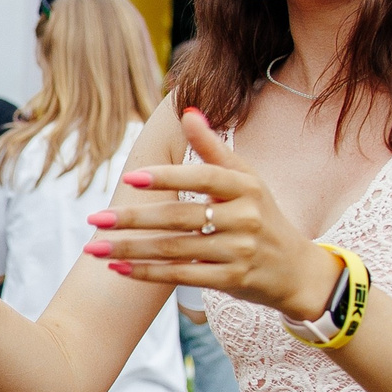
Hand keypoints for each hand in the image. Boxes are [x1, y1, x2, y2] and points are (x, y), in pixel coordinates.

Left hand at [85, 111, 337, 319]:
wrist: (296, 270)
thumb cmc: (262, 215)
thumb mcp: (246, 178)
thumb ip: (213, 147)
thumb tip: (187, 111)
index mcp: (245, 187)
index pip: (202, 178)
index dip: (167, 177)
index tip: (131, 179)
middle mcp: (245, 217)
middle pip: (179, 217)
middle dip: (133, 219)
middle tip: (95, 218)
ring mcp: (239, 251)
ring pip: (175, 249)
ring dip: (131, 249)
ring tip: (95, 247)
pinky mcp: (231, 280)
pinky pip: (182, 276)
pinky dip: (148, 273)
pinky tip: (119, 269)